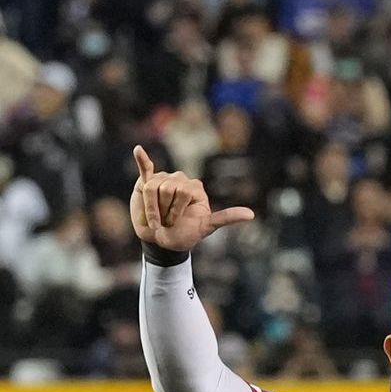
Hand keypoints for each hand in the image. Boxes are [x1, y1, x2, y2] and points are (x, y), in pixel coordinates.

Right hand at [125, 146, 252, 257]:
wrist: (162, 241)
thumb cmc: (185, 234)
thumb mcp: (206, 227)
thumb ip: (226, 218)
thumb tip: (251, 215)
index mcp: (195, 188)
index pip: (183, 192)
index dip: (174, 211)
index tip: (174, 223)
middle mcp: (180, 181)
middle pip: (166, 189)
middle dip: (162, 211)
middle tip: (164, 222)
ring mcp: (163, 181)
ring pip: (150, 188)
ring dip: (149, 207)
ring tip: (155, 217)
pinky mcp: (147, 184)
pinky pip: (145, 169)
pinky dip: (141, 160)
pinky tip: (138, 150)